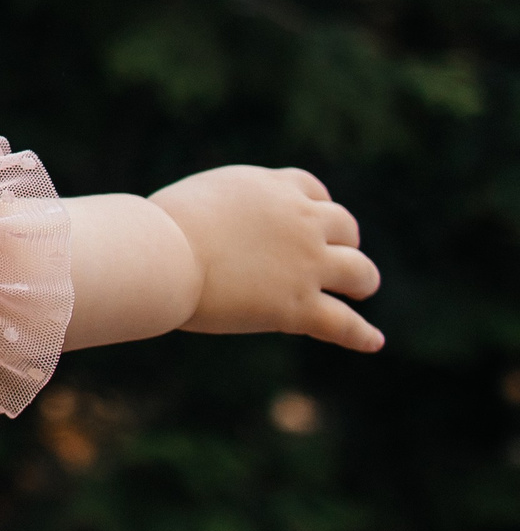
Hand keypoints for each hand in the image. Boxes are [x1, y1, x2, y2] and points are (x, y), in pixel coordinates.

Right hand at [149, 166, 383, 351]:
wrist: (161, 254)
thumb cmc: (157, 230)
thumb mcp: (196, 200)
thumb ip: (221, 211)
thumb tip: (211, 230)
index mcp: (270, 188)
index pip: (311, 189)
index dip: (317, 206)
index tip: (313, 219)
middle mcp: (298, 220)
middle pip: (345, 225)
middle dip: (343, 241)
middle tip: (334, 258)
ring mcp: (306, 264)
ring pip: (360, 271)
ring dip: (362, 281)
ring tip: (357, 291)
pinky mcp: (299, 307)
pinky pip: (343, 324)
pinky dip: (361, 334)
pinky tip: (373, 341)